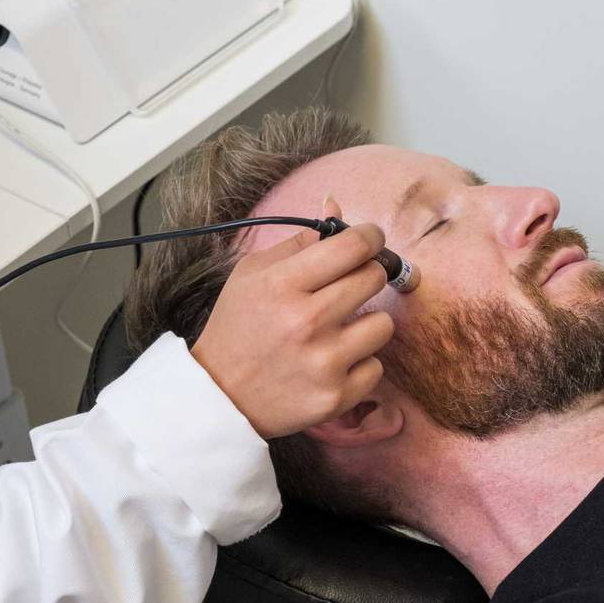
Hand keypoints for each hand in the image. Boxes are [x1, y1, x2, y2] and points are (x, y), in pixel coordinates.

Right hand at [190, 210, 394, 438]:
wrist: (220, 396)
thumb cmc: (237, 328)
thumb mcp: (252, 274)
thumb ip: (298, 241)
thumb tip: (336, 206)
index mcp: (283, 285)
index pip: (353, 246)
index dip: (370, 237)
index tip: (370, 241)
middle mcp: (307, 321)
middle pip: (374, 278)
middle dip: (367, 275)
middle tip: (349, 285)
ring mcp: (324, 362)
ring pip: (383, 324)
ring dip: (365, 324)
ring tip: (337, 331)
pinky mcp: (336, 397)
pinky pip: (376, 367)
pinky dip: (358, 364)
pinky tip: (331, 364)